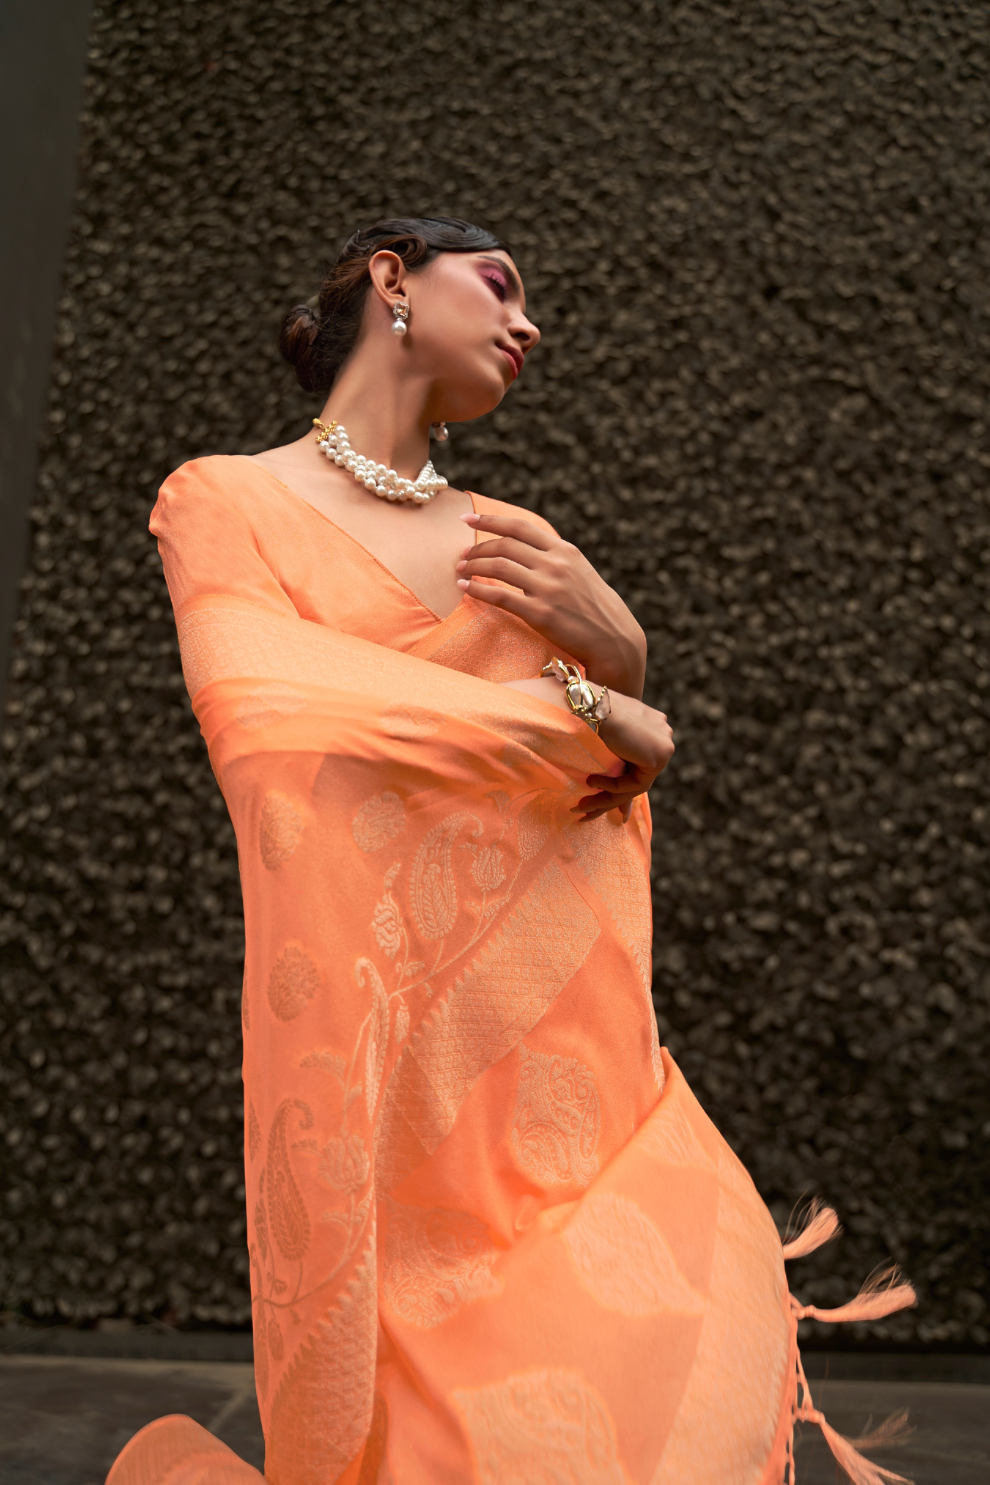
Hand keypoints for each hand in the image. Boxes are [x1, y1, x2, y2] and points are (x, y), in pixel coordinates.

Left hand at [457, 512, 646, 698]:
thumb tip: (524, 547)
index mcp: (564, 551)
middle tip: (462, 556)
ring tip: (460, 570)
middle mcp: (555, 565)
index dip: (489, 520)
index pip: (519, 527)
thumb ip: (554, 557)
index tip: (467, 519)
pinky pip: (499, 596)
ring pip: (498, 566)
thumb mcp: (579, 571)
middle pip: (504, 545)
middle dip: (477, 548)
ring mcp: (548, 589)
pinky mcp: (540, 614)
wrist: (613, 638)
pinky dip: (477, 589)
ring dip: (473, 566)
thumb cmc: (593, 607)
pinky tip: (464, 588)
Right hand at [501, 676, 673, 822]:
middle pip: (637, 777)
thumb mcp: (597, 732)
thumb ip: (609, 750)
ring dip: (606, 797)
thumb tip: (600, 782)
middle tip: (583, 812)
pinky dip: (612, 788)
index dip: (614, 785)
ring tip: (580, 804)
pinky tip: (591, 781)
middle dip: (609, 797)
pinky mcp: (661, 754)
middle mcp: (662, 732)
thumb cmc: (581, 711)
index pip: (636, 765)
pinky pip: (636, 785)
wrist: (585, 701)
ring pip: (636, 784)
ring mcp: (665, 742)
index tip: (592, 800)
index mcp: (650, 723)